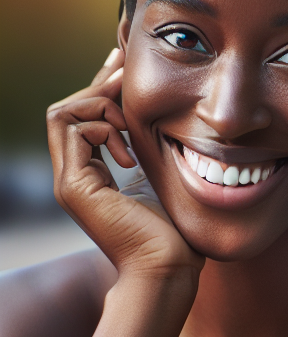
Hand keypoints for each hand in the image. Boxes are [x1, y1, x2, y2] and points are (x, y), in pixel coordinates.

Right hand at [47, 49, 203, 280]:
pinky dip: (100, 126)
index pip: (86, 119)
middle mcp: (75, 176)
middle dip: (98, 84)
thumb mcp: (163, 182)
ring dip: (99, 104)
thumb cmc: (176, 236)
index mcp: (94, 176)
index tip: (125, 65)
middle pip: (68, 110)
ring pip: (62, 113)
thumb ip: (152, 156)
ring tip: (129, 120)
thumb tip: (164, 127)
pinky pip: (72, 129)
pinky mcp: (74, 187)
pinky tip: (128, 150)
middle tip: (125, 67)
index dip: (103, 88)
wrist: (169, 271)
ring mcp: (70, 182)